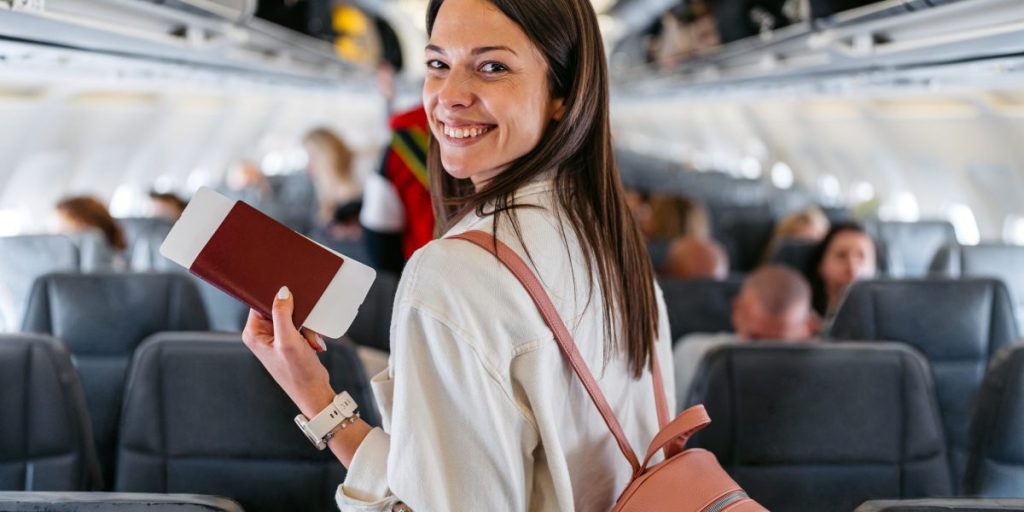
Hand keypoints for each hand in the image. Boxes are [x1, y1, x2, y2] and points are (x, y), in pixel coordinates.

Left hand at [242, 286, 334, 416]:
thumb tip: (282, 292)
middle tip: (305, 331)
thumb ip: (282, 314)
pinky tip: (312, 344)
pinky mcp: (289, 340)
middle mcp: (262, 334)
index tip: (293, 304)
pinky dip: (310, 332)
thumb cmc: (297, 373)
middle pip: (280, 308)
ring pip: (294, 316)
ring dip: (306, 327)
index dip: (278, 300)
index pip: (261, 302)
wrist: (314, 391)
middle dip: (298, 317)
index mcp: (254, 333)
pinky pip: (301, 325)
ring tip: (309, 342)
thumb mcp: (289, 341)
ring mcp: (276, 337)